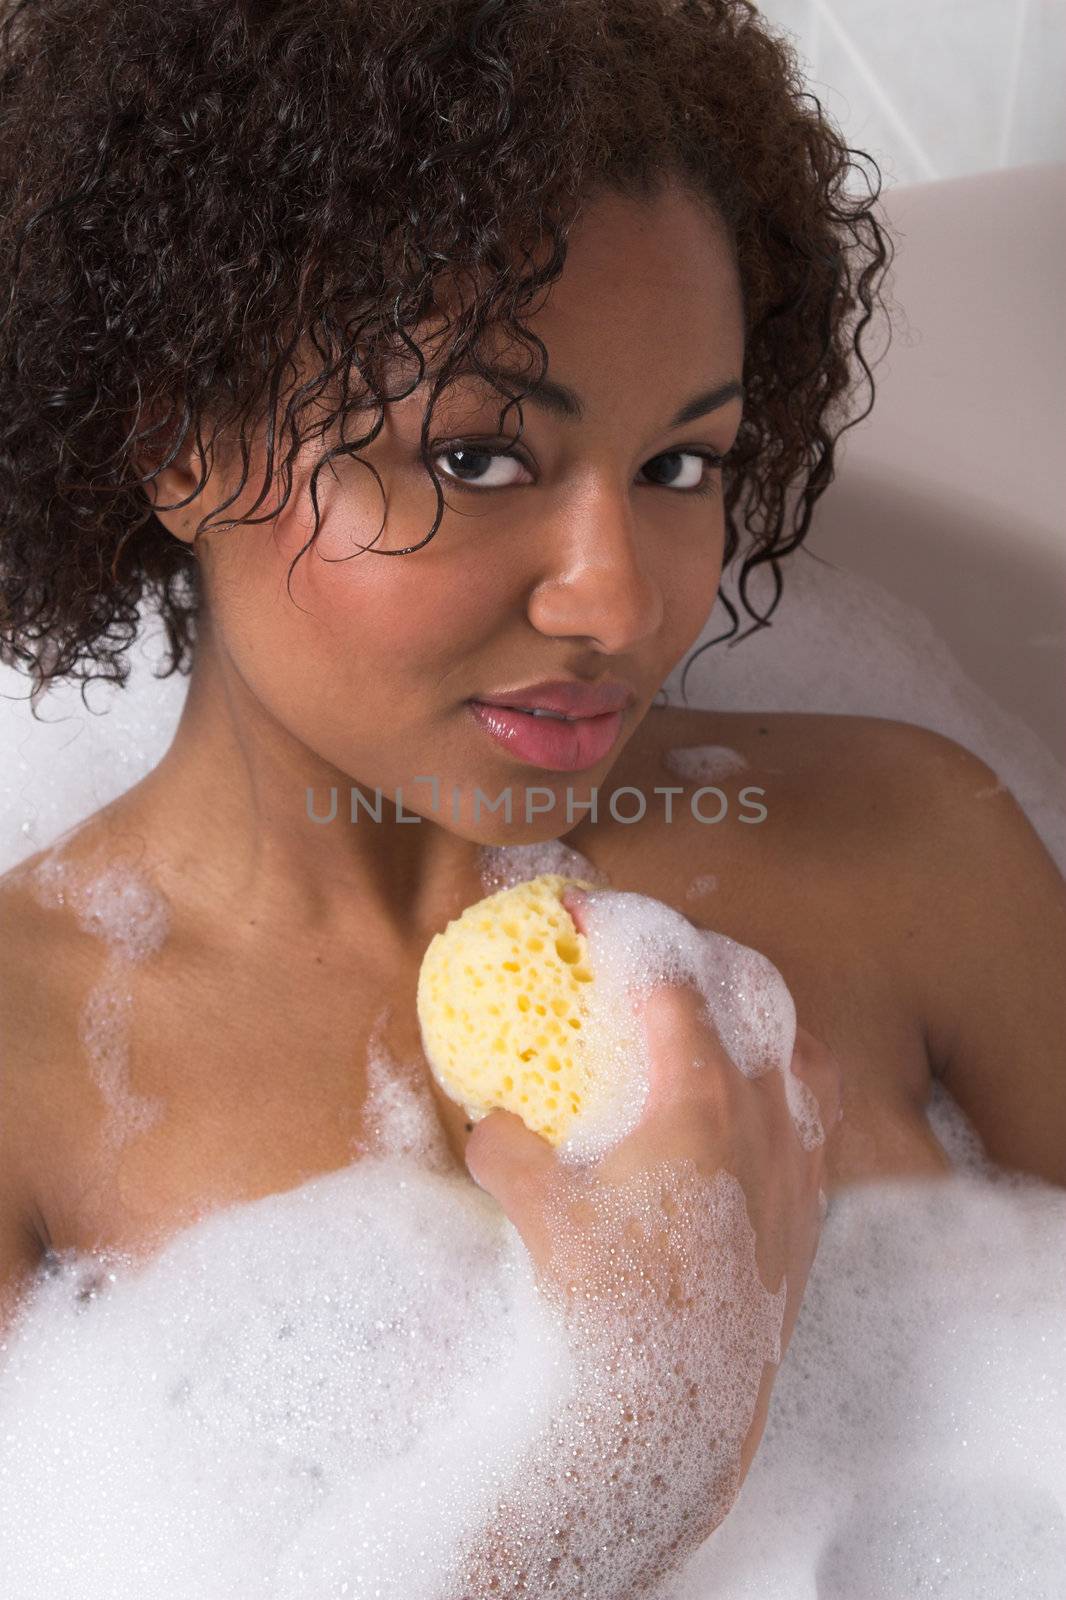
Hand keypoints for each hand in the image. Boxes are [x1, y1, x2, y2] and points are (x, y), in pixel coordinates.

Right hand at [463, 888, 843, 1495]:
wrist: (677, 1413)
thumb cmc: (606, 1308)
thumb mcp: (536, 1213)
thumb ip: (508, 1149)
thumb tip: (489, 1117)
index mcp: (703, 1100)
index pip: (671, 983)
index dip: (625, 935)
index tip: (585, 912)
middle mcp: (768, 1120)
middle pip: (755, 998)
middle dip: (703, 959)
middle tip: (654, 955)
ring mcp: (800, 1169)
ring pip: (804, 1059)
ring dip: (760, 1023)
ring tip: (722, 1024)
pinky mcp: (811, 1220)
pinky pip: (815, 1126)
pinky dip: (785, 1094)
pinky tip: (749, 1118)